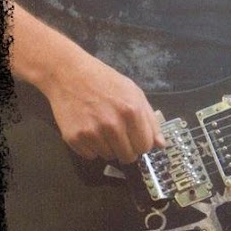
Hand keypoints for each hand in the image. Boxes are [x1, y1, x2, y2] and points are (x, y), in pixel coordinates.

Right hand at [42, 49, 164, 164]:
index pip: (145, 146)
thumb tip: (161, 144)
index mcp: (132, 111)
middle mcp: (113, 124)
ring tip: (102, 126)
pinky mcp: (74, 138)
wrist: (69, 74)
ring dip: (108, 147)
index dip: (142, 143)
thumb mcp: (134, 92)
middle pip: (128, 156)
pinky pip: (90, 155)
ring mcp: (92, 132)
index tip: (136, 137)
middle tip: (119, 133)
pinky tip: (89, 129)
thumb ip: (150, 119)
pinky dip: (91, 147)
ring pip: (109, 157)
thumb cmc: (104, 81)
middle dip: (127, 148)